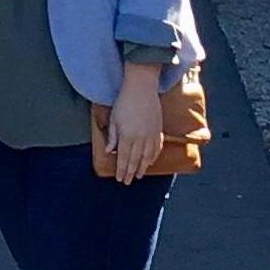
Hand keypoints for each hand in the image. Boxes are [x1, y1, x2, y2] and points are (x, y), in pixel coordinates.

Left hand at [103, 63, 163, 184]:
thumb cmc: (125, 101)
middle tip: (128, 182)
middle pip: (135, 160)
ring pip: (147, 157)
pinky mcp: (159, 129)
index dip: (121, 170)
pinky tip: (150, 161)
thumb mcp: (114, 118)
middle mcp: (140, 138)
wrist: (142, 87)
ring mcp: (151, 134)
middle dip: (130, 172)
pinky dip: (154, 157)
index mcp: (127, 136)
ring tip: (139, 175)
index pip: (124, 159)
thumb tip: (110, 151)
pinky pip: (157, 147)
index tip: (119, 179)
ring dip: (143, 167)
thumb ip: (113, 136)